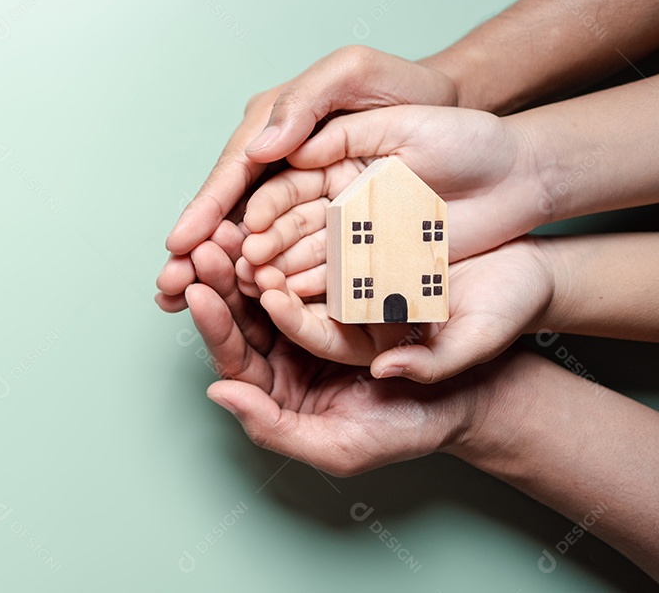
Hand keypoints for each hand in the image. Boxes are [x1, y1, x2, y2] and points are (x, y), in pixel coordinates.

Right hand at [157, 46, 458, 311]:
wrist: (488, 146)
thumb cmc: (420, 96)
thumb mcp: (360, 73)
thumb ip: (306, 101)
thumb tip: (262, 147)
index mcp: (283, 130)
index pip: (236, 172)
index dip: (207, 208)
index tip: (182, 241)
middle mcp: (286, 171)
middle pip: (234, 215)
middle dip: (198, 251)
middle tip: (167, 285)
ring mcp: (311, 209)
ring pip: (258, 245)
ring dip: (223, 277)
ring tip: (187, 306)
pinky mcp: (339, 241)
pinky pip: (297, 267)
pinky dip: (268, 288)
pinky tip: (244, 312)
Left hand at [182, 235, 507, 475]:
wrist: (468, 397)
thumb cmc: (409, 431)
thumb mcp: (342, 447)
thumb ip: (276, 428)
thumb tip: (220, 392)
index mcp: (278, 389)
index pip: (236, 356)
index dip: (216, 325)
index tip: (198, 292)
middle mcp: (286, 351)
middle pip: (243, 314)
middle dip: (222, 279)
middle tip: (207, 245)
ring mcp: (312, 315)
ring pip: (269, 282)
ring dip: (249, 253)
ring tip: (231, 224)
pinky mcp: (339, 288)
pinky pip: (306, 263)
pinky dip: (289, 241)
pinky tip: (272, 217)